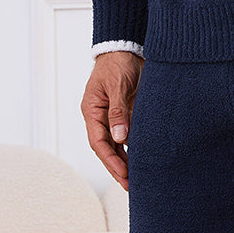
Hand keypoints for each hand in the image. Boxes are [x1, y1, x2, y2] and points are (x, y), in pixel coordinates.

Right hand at [82, 50, 144, 189]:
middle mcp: (100, 116)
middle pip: (106, 148)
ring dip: (125, 161)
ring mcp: (112, 116)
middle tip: (131, 186)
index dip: (110, 161)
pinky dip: (132, 149)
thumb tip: (120, 139)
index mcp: (92, 110)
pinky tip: (141, 160)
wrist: (126, 46)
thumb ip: (119, 111)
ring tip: (137, 179)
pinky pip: (126, 136)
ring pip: (116, 145)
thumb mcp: (118, 86)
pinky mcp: (125, 113)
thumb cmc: (119, 62)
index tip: (123, 175)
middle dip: (117, 168)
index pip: (98, 143)